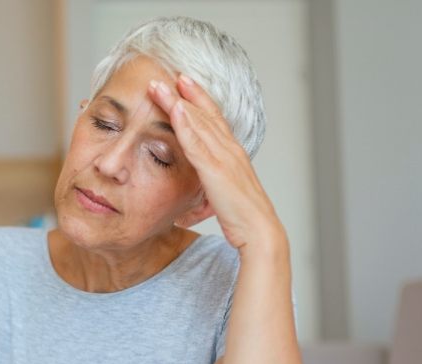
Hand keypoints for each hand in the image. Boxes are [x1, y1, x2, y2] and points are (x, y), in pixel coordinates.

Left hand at [147, 75, 284, 251]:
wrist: (259, 232)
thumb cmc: (242, 219)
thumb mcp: (221, 198)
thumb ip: (207, 190)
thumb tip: (187, 204)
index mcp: (232, 155)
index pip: (214, 120)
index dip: (199, 100)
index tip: (184, 83)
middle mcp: (230, 150)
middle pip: (205, 114)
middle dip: (186, 92)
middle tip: (170, 74)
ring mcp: (224, 158)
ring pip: (199, 123)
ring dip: (179, 102)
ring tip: (162, 85)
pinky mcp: (216, 171)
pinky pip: (197, 144)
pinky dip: (185, 125)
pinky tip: (174, 110)